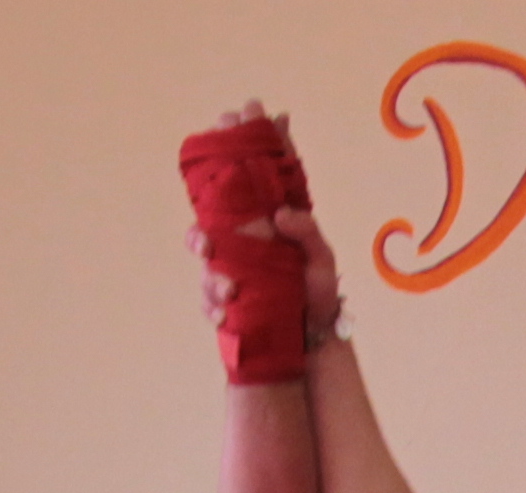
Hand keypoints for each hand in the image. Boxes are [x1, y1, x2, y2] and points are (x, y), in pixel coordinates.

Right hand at [180, 104, 320, 382]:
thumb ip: (308, 233)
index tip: (243, 113)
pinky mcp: (223, 299)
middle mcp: (245, 239)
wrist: (310, 346)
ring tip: (228, 285)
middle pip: (213, 207)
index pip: (254, 177)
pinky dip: (214, 304)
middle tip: (209, 210)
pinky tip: (227, 311)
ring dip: (206, 259)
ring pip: (202, 250)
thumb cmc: (319, 298)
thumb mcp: (323, 262)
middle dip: (203, 199)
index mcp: (270, 221)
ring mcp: (230, 267)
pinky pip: (207, 296)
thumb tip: (280, 214)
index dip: (246, 143)